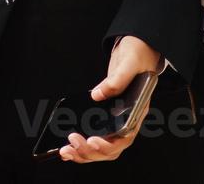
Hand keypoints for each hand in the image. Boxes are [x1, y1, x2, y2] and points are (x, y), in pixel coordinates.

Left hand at [58, 35, 162, 162]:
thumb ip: (117, 80)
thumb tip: (97, 94)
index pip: (125, 137)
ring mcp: (116, 121)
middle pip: (111, 147)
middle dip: (90, 151)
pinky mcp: (105, 118)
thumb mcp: (129, 64)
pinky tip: (68, 147)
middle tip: (72, 143)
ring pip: (102, 147)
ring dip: (84, 153)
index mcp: (137, 112)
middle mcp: (128, 121)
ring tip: (66, 151)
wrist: (137, 51)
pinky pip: (95, 138)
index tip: (93, 141)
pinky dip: (82, 146)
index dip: (109, 144)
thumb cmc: (138, 57)